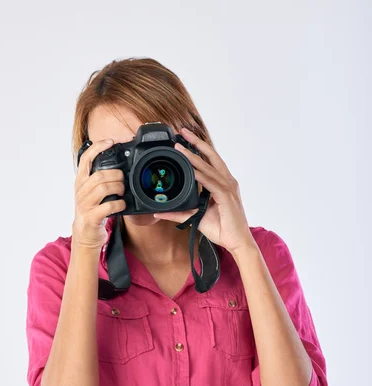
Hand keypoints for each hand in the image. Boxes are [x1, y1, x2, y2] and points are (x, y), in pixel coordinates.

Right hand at [72, 138, 126, 249]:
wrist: (85, 234)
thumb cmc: (92, 210)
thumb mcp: (92, 192)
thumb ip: (100, 179)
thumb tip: (118, 167)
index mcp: (80, 181)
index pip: (85, 159)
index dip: (97, 148)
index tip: (110, 142)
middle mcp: (81, 191)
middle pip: (99, 175)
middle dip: (116, 175)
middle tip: (123, 181)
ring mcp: (85, 204)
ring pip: (103, 188)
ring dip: (118, 188)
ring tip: (122, 192)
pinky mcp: (91, 217)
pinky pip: (108, 206)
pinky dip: (119, 204)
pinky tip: (122, 205)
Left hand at [153, 127, 254, 253]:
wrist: (237, 243)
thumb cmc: (222, 229)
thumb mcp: (196, 218)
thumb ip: (179, 213)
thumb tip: (159, 212)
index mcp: (222, 184)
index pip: (210, 161)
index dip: (198, 149)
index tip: (184, 140)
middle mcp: (227, 183)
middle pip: (211, 157)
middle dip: (197, 143)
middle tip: (182, 132)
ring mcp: (228, 189)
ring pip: (209, 168)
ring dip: (194, 157)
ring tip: (180, 148)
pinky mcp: (227, 198)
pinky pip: (211, 184)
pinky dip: (201, 176)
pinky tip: (191, 170)